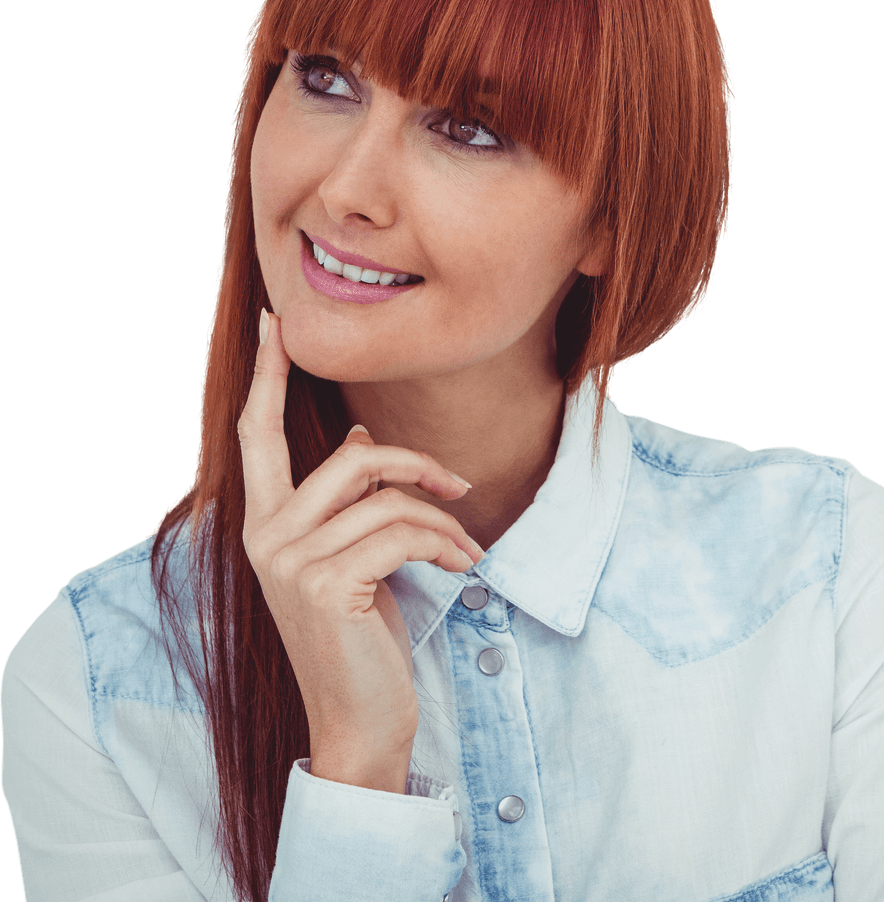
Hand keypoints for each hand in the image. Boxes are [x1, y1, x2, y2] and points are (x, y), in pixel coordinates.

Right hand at [237, 309, 483, 791]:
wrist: (358, 720)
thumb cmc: (358, 637)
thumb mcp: (348, 559)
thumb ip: (343, 500)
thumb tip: (360, 434)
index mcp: (264, 523)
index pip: (257, 434)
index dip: (267, 376)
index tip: (275, 324)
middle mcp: (264, 534)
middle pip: (350, 455)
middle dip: (414, 463)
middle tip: (458, 485)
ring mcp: (289, 558)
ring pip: (386, 494)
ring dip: (441, 517)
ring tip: (465, 547)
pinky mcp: (325, 581)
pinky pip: (402, 529)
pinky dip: (444, 542)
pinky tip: (462, 565)